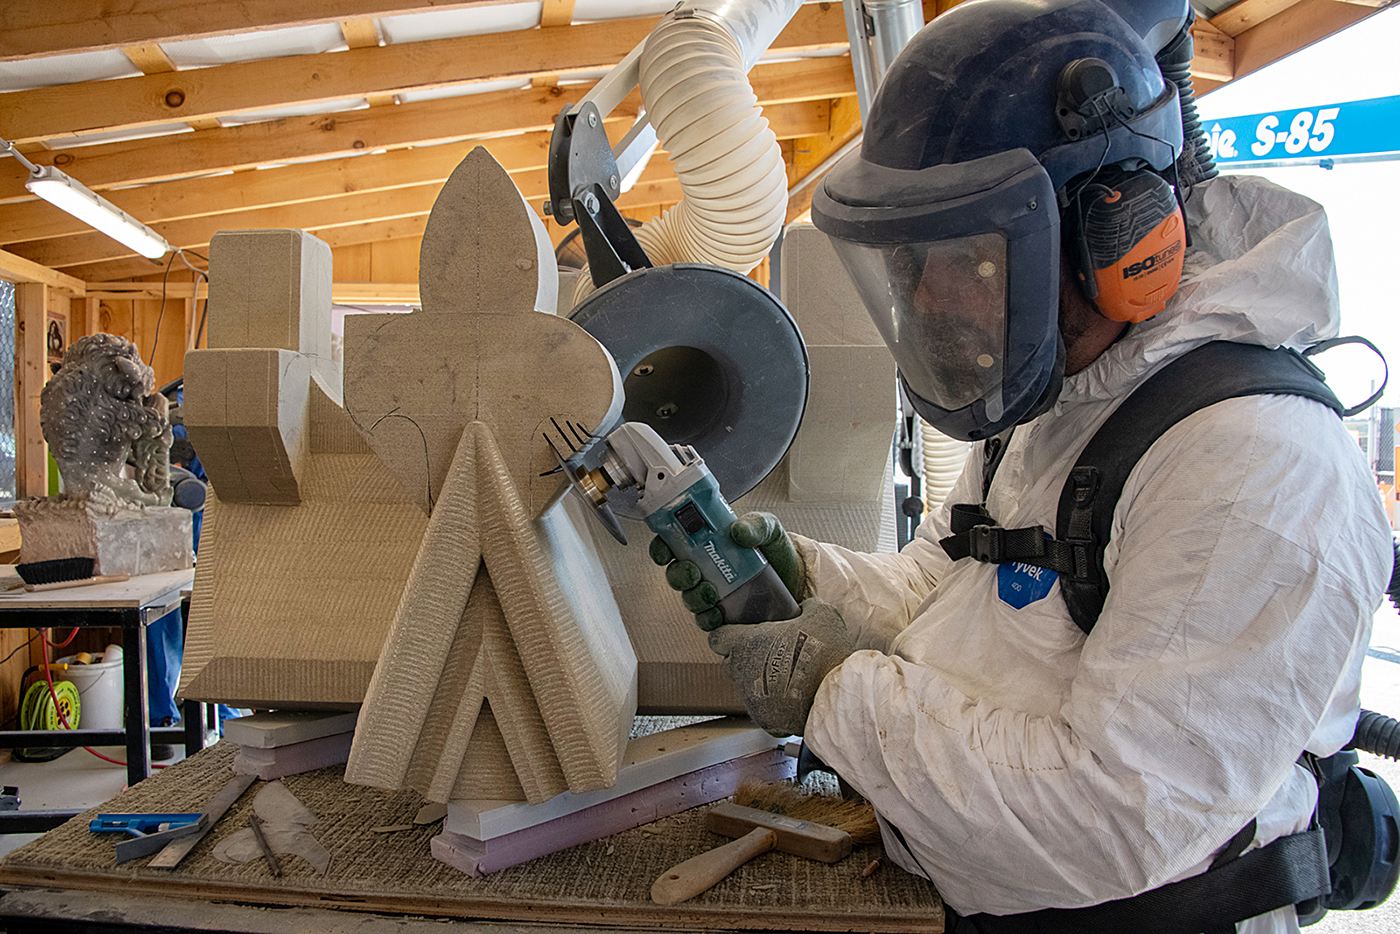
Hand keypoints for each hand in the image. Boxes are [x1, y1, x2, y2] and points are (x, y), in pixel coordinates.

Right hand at [650, 511, 805, 631]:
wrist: (799, 580)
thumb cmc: (777, 551)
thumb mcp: (769, 530)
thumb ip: (756, 525)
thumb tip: (738, 531)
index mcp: (708, 546)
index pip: (673, 545)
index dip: (662, 548)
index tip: (664, 552)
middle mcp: (706, 571)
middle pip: (676, 575)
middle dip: (679, 575)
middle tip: (693, 573)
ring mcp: (714, 595)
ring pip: (689, 599)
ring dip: (694, 597)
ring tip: (711, 594)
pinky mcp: (725, 616)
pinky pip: (706, 622)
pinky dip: (708, 619)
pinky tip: (718, 615)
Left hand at [707, 598, 853, 736]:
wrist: (836, 695)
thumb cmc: (825, 650)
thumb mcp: (820, 613)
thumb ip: (804, 607)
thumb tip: (803, 608)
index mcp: (747, 643)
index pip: (717, 638)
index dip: (727, 635)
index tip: (739, 634)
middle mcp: (742, 671)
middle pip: (729, 664)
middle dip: (742, 659)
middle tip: (768, 653)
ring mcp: (750, 698)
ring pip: (746, 687)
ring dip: (759, 681)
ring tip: (787, 677)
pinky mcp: (764, 719)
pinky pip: (762, 708)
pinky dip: (774, 704)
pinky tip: (794, 697)